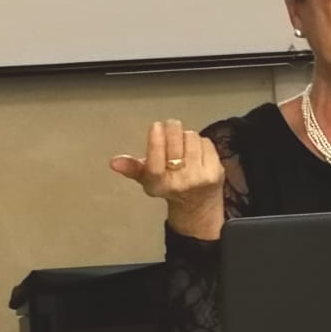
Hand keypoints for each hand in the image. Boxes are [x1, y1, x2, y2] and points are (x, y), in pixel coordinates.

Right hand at [110, 119, 224, 239]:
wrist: (198, 206)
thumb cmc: (169, 187)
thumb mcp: (147, 179)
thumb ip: (132, 168)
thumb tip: (114, 162)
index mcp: (159, 184)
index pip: (156, 160)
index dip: (156, 141)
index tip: (155, 126)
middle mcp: (180, 182)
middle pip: (176, 142)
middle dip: (171, 129)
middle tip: (169, 125)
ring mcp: (201, 177)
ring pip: (191, 138)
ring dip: (185, 136)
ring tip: (182, 144)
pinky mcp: (216, 171)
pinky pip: (206, 143)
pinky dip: (200, 142)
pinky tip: (196, 151)